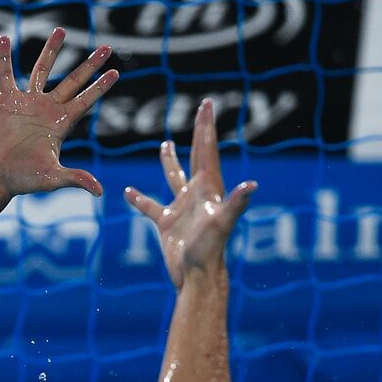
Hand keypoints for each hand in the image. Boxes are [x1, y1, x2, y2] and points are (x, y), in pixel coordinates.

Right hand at [0, 28, 118, 197]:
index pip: (86, 100)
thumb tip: (99, 191)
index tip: (115, 72)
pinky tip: (5, 39)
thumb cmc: (23, 179)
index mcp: (61, 123)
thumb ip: (75, 178)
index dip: (100, 87)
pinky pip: (6, 75)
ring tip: (61, 30)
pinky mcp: (5, 101)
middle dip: (89, 65)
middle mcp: (47, 109)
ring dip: (51, 51)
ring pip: (42, 70)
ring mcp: (27, 103)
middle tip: (106, 47)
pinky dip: (5, 58)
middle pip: (73, 80)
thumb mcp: (52, 177)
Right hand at [125, 99, 256, 287]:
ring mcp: (182, 208)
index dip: (206, 127)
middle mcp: (197, 194)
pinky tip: (128, 192)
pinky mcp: (168, 223)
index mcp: (208, 188)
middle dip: (199, 132)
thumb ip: (236, 203)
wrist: (196, 276)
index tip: (207, 105)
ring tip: (165, 144)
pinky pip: (151, 207)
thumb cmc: (209, 251)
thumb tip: (252, 185)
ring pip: (175, 177)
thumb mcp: (222, 224)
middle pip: (198, 155)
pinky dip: (140, 199)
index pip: (207, 150)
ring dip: (170, 161)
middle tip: (202, 109)